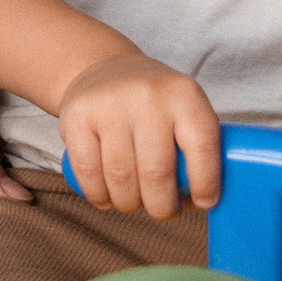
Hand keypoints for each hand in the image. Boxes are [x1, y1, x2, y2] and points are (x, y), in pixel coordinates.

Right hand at [57, 54, 219, 219]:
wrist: (103, 69)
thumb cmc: (153, 104)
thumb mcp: (183, 109)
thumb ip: (198, 149)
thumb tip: (202, 202)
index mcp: (184, 94)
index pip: (202, 145)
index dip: (205, 183)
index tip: (203, 203)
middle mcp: (148, 96)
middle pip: (157, 172)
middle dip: (162, 206)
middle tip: (163, 211)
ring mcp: (110, 105)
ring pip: (122, 179)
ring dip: (129, 203)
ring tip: (134, 202)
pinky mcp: (77, 116)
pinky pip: (88, 173)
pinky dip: (98, 195)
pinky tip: (106, 197)